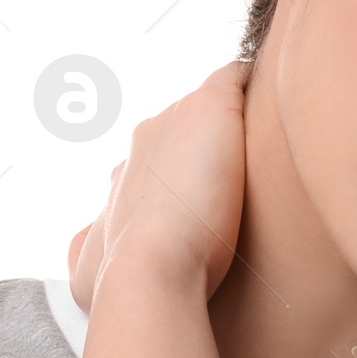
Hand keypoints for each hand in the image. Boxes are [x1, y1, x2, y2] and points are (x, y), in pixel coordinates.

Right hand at [68, 60, 252, 312]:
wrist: (149, 267)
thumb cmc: (124, 278)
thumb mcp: (89, 267)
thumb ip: (89, 248)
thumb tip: (84, 242)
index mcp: (123, 176)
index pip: (153, 166)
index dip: (180, 183)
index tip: (204, 205)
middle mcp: (143, 141)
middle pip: (180, 132)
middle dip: (204, 152)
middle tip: (238, 183)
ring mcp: (175, 120)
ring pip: (209, 111)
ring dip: (231, 128)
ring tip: (267, 143)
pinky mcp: (210, 107)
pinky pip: (234, 78)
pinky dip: (250, 83)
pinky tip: (272, 97)